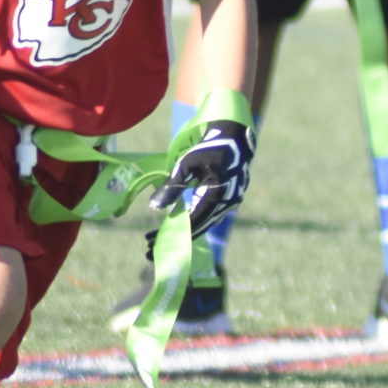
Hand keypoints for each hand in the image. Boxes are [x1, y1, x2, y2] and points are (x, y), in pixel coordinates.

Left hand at [148, 119, 253, 235]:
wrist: (236, 139)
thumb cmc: (210, 148)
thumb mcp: (187, 165)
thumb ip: (172, 186)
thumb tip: (154, 207)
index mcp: (216, 196)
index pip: (192, 222)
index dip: (172, 233)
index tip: (152, 241)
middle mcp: (226, 205)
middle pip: (198, 228)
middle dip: (175, 239)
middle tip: (150, 247)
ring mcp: (231, 204)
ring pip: (206, 223)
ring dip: (185, 231)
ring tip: (161, 237)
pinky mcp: (231, 200)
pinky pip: (212, 216)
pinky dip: (196, 221)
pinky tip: (182, 223)